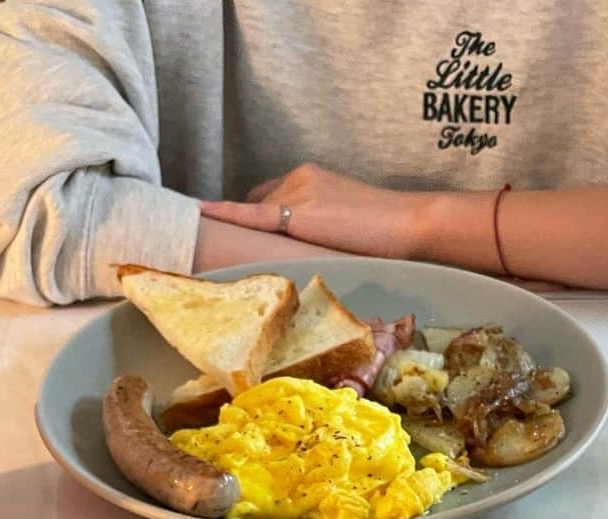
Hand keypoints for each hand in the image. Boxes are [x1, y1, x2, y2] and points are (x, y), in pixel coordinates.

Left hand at [199, 163, 433, 259]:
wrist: (407, 224)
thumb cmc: (385, 233)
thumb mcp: (345, 222)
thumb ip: (318, 226)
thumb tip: (302, 251)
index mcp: (310, 177)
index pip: (270, 196)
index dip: (254, 214)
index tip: (236, 227)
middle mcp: (298, 178)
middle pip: (256, 203)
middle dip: (247, 225)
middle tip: (234, 251)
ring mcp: (295, 192)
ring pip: (253, 213)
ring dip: (243, 233)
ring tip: (234, 254)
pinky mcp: (296, 211)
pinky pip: (250, 216)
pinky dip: (224, 215)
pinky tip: (200, 216)